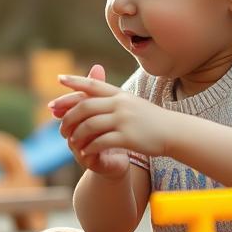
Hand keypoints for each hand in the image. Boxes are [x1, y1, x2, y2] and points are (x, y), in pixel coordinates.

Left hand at [49, 66, 166, 178]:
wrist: (172, 131)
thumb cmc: (149, 119)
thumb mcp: (131, 103)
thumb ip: (111, 100)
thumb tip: (89, 96)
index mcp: (120, 94)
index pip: (93, 84)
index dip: (75, 81)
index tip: (59, 79)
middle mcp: (120, 104)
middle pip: (85, 106)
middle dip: (68, 116)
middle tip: (60, 127)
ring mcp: (124, 120)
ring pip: (89, 125)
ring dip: (77, 135)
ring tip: (71, 142)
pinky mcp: (128, 137)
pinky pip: (101, 142)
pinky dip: (90, 148)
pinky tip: (85, 152)